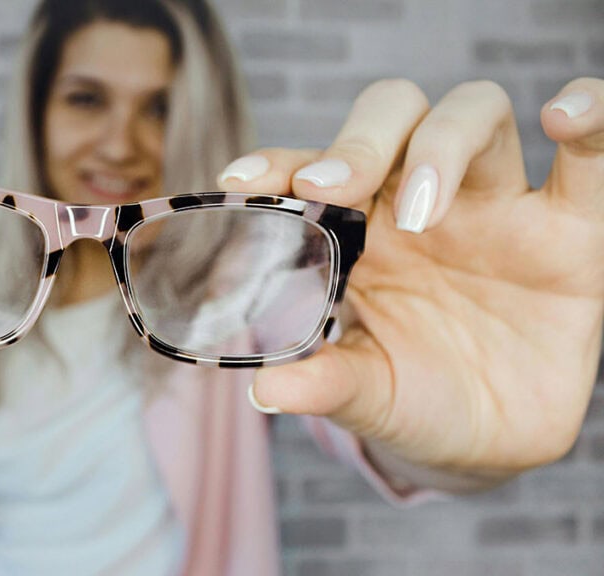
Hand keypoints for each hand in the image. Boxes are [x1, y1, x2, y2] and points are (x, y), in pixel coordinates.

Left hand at [221, 78, 603, 486]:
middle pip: (392, 117)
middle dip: (357, 141)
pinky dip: (592, 115)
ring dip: (441, 142)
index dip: (278, 162)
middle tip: (328, 190)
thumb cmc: (411, 398)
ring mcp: (495, 207)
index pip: (314, 168)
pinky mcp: (570, 229)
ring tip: (421, 212)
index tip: (241, 181)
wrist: (488, 440)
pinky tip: (565, 120)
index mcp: (357, 230)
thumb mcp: (366, 395)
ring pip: (473, 113)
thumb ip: (325, 384)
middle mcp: (420, 202)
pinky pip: (593, 156)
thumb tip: (266, 390)